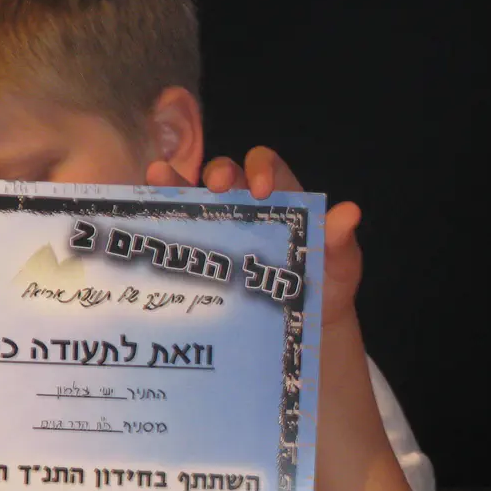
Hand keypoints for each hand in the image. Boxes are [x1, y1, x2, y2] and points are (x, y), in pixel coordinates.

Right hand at [146, 146, 363, 326]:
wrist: (304, 324)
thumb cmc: (324, 285)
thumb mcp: (339, 266)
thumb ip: (341, 241)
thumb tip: (350, 213)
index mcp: (282, 200)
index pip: (267, 166)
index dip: (261, 169)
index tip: (260, 190)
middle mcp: (247, 205)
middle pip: (226, 173)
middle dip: (219, 173)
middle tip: (217, 188)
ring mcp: (220, 227)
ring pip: (194, 194)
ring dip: (175, 182)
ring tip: (159, 175)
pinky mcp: (201, 251)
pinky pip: (177, 227)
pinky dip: (158, 214)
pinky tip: (140, 211)